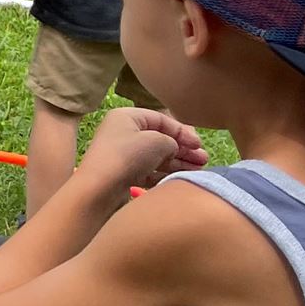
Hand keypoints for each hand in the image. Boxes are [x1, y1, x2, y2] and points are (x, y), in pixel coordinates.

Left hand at [78, 107, 207, 196]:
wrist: (100, 188)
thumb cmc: (128, 156)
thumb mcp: (157, 141)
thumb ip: (172, 141)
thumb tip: (173, 148)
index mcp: (127, 117)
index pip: (160, 119)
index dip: (182, 131)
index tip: (199, 144)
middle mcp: (123, 133)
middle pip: (160, 139)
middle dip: (183, 149)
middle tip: (204, 159)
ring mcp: (123, 155)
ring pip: (157, 156)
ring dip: (178, 162)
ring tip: (199, 170)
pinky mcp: (125, 175)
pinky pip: (150, 171)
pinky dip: (166, 174)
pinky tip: (182, 179)